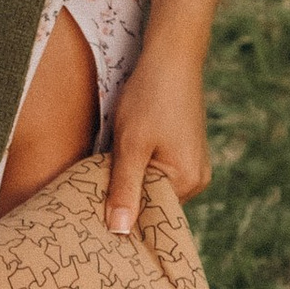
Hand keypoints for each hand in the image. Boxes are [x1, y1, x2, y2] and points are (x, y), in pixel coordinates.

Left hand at [103, 36, 211, 239]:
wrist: (172, 56)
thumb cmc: (150, 97)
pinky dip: (140, 168)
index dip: (121, 216)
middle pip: (153, 202)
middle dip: (126, 199)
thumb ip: (124, 189)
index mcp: (187, 182)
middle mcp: (197, 179)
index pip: (150, 216)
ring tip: (105, 173)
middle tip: (93, 195)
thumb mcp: (131, 145)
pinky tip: (122, 158)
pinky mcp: (186, 151)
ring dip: (130, 182)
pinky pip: (159, 172)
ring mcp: (193, 165)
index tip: (93, 217)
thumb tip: (118, 232)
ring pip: (153, 186)